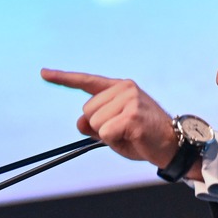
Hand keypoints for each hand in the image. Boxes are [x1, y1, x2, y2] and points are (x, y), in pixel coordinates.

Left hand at [40, 68, 178, 168]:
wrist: (173, 145)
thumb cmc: (144, 137)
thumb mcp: (114, 129)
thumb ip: (95, 124)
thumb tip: (80, 122)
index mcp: (121, 87)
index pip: (87, 81)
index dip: (64, 78)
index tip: (43, 73)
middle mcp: (125, 88)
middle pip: (87, 111)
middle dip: (99, 126)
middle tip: (124, 131)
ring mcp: (129, 99)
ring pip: (94, 123)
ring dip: (108, 135)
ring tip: (130, 134)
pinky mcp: (132, 115)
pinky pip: (105, 133)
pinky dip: (114, 141)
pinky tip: (133, 137)